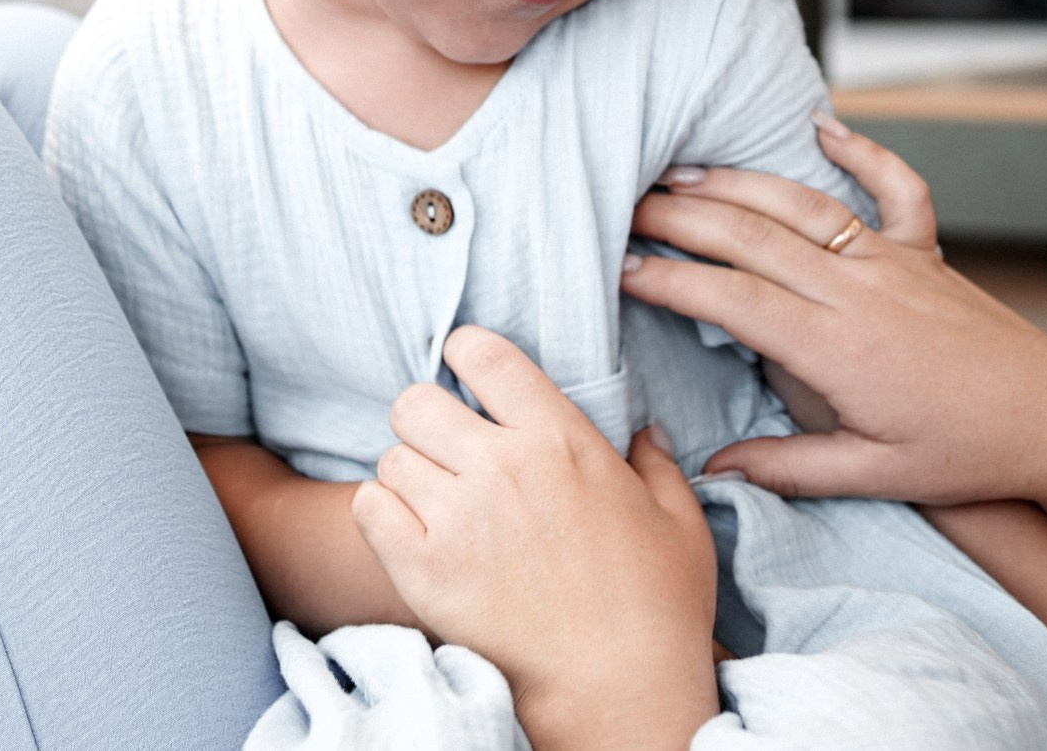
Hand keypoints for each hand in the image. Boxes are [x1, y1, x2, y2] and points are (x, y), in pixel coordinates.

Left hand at [351, 326, 719, 750]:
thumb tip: (645, 432)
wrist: (618, 694)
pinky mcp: (424, 572)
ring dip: (406, 475)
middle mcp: (503, 467)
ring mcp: (459, 519)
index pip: (484, 355)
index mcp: (562, 440)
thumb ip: (656, 466)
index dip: (465, 353)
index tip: (464, 369)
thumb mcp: (679, 524)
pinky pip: (366, 508)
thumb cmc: (658, 609)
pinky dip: (379, 515)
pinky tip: (408, 534)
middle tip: (443, 451)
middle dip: (426, 421)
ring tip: (432, 503)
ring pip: (390, 457)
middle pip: (417, 401)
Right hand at [622, 114, 1046, 568]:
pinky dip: (859, 152)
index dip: (670, 279)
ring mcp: (894, 262)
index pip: (732, 298)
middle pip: (752, 236)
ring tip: (681, 171)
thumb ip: (787, 468)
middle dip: (681, 217)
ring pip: (803, 205)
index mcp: (837, 348)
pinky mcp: (926, 252)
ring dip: (738, 182)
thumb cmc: (965, 456)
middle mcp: (860, 290)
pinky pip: (894, 188)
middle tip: (626, 206)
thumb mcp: (872, 476)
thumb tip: (712, 470)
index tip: (621, 269)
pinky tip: (819, 126)